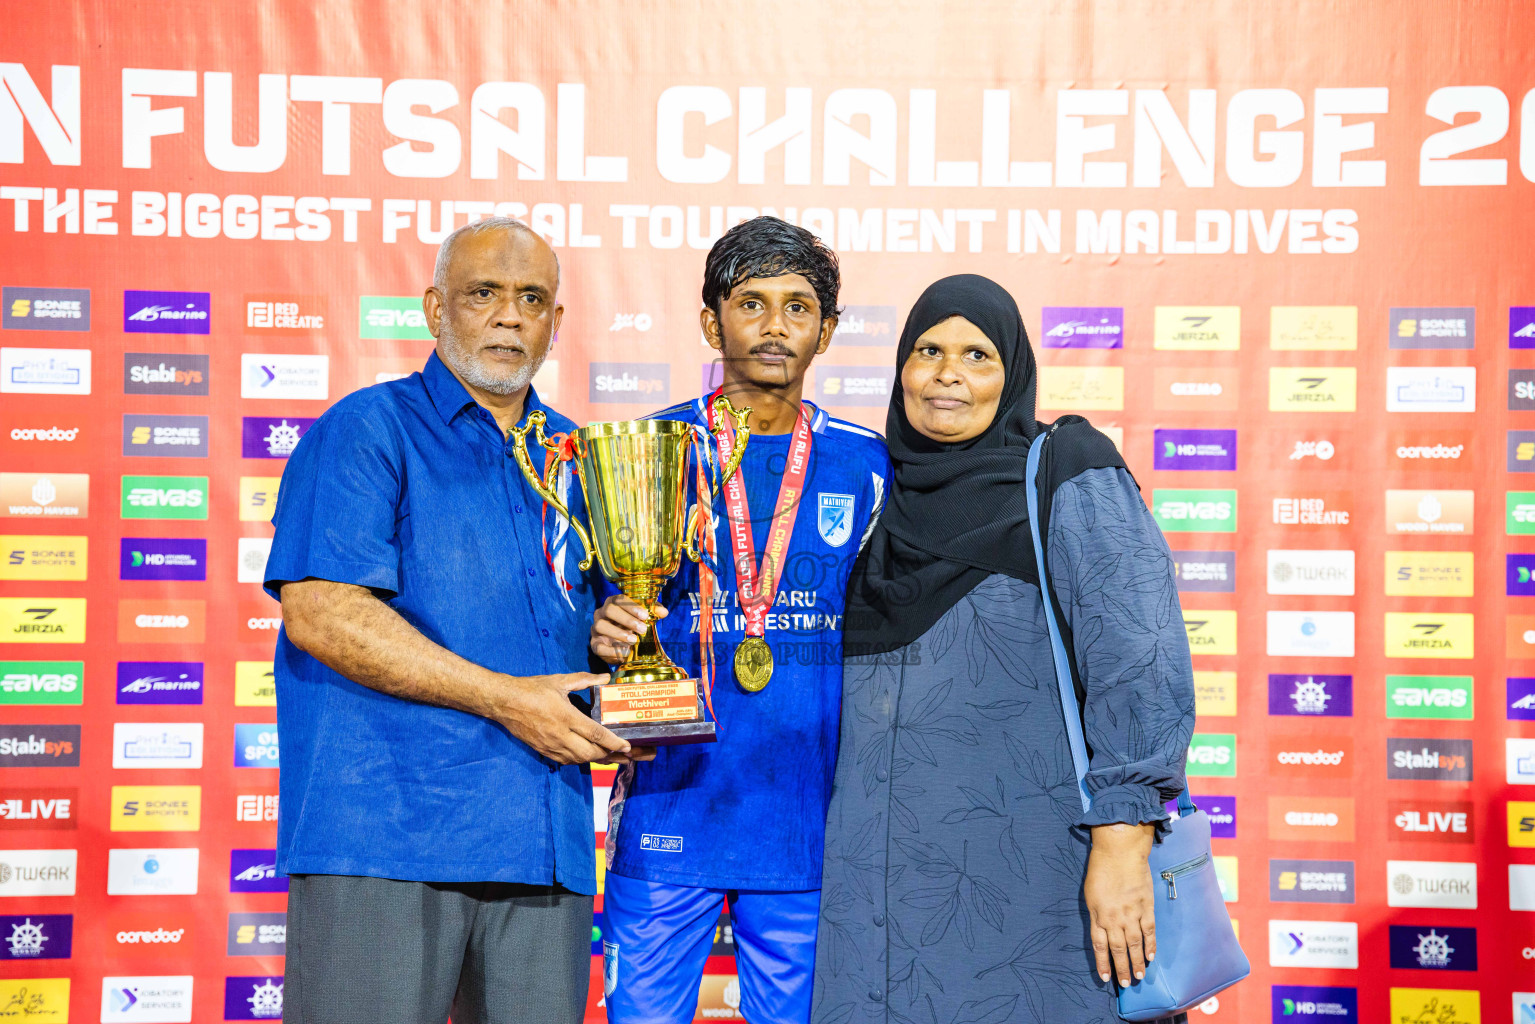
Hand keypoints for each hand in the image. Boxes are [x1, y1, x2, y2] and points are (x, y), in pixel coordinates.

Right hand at [492, 672, 637, 764]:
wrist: (504, 702)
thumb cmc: (531, 689)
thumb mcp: (559, 681)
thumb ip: (584, 679)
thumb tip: (605, 677)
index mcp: (566, 717)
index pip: (596, 734)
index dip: (614, 742)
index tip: (628, 746)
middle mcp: (560, 735)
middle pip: (590, 753)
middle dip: (610, 755)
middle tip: (625, 753)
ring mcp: (551, 745)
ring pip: (579, 760)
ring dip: (597, 759)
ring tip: (613, 757)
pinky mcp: (544, 751)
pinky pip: (566, 761)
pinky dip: (580, 761)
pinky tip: (588, 757)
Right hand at [590, 595, 666, 663]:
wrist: (623, 645)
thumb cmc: (633, 626)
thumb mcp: (643, 618)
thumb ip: (653, 613)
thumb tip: (664, 612)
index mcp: (614, 603)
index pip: (620, 599)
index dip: (632, 607)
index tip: (645, 616)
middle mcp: (602, 613)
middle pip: (609, 610)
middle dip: (627, 619)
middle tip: (642, 629)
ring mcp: (596, 628)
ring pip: (600, 625)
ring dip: (618, 633)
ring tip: (634, 640)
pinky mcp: (595, 644)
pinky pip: (599, 646)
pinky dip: (612, 650)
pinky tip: (626, 652)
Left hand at [1084, 823, 1155, 987]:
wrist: (1120, 851)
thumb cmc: (1101, 869)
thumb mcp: (1090, 893)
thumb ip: (1097, 914)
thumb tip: (1103, 931)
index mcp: (1097, 915)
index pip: (1099, 945)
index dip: (1103, 963)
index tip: (1105, 978)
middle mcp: (1114, 918)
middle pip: (1118, 949)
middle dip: (1122, 968)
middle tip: (1127, 983)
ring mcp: (1131, 913)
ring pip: (1135, 944)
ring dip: (1137, 962)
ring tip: (1140, 976)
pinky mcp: (1146, 907)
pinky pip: (1149, 931)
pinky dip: (1150, 945)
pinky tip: (1150, 956)